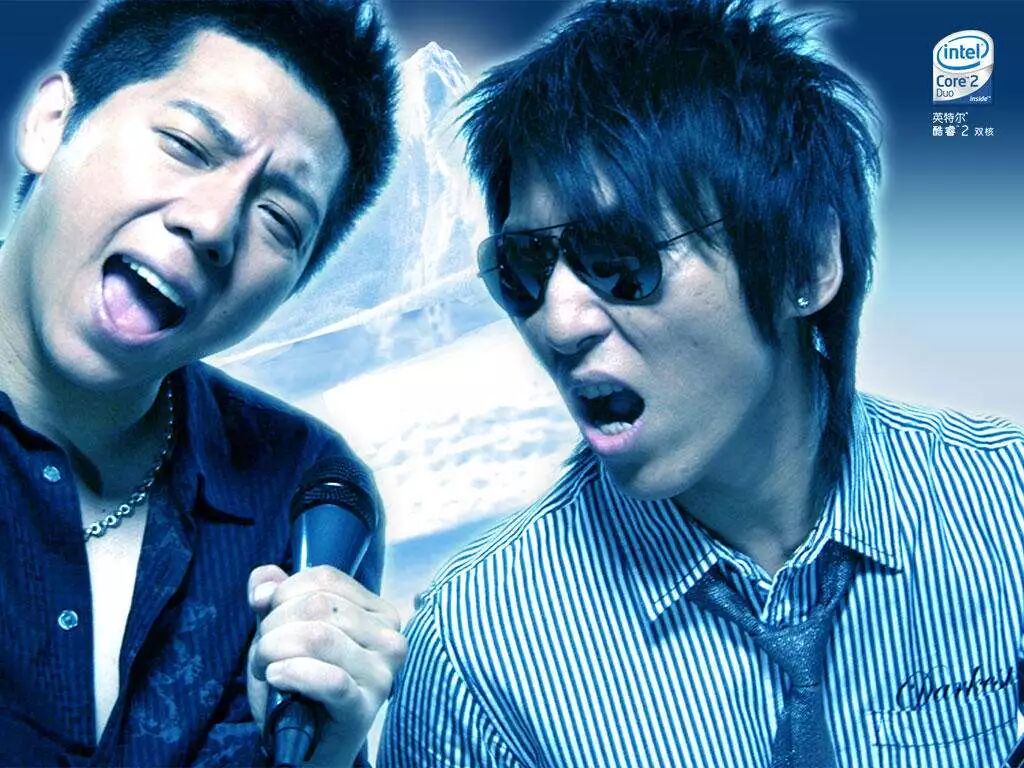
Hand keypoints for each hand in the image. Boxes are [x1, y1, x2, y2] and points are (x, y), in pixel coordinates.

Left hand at [247, 564, 406, 765]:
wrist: (308, 748)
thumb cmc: (300, 686)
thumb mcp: (283, 633)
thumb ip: (275, 599)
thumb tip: (264, 583)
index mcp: (378, 612)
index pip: (325, 578)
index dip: (284, 593)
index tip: (266, 617)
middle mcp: (389, 638)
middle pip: (318, 605)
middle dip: (274, 625)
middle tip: (263, 653)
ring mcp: (382, 674)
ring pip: (319, 637)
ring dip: (274, 650)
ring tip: (267, 669)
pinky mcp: (365, 707)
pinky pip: (328, 679)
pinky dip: (293, 673)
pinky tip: (276, 677)